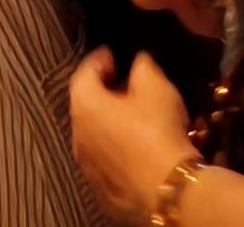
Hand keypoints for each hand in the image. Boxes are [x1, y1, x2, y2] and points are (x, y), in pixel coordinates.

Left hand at [65, 46, 198, 223]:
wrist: (167, 189)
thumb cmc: (157, 130)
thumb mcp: (156, 87)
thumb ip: (143, 66)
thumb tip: (138, 62)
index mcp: (85, 105)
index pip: (84, 73)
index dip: (99, 59)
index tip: (112, 54)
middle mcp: (77, 134)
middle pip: (86, 104)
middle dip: (104, 92)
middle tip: (126, 85)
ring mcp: (86, 165)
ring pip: (94, 134)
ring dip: (109, 122)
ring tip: (134, 116)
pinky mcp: (99, 187)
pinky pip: (105, 158)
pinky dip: (115, 147)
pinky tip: (136, 147)